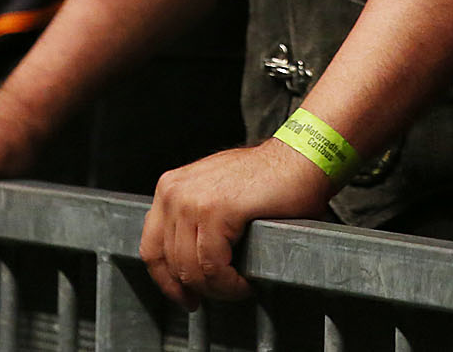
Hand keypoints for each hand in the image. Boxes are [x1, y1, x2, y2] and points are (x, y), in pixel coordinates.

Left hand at [139, 138, 330, 309]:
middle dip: (195, 288)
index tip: (184, 296)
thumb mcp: (214, 191)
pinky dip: (229, 283)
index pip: (151, 248)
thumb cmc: (268, 178)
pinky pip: (213, 266)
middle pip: (170, 263)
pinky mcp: (216, 211)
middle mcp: (174, 192)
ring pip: (191, 269)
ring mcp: (192, 201)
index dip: (167, 281)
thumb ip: (192, 218)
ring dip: (217, 288)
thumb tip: (184, 262)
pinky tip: (244, 282)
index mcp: (170, 188)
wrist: (301, 157)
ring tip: (238, 288)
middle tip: (220, 294)